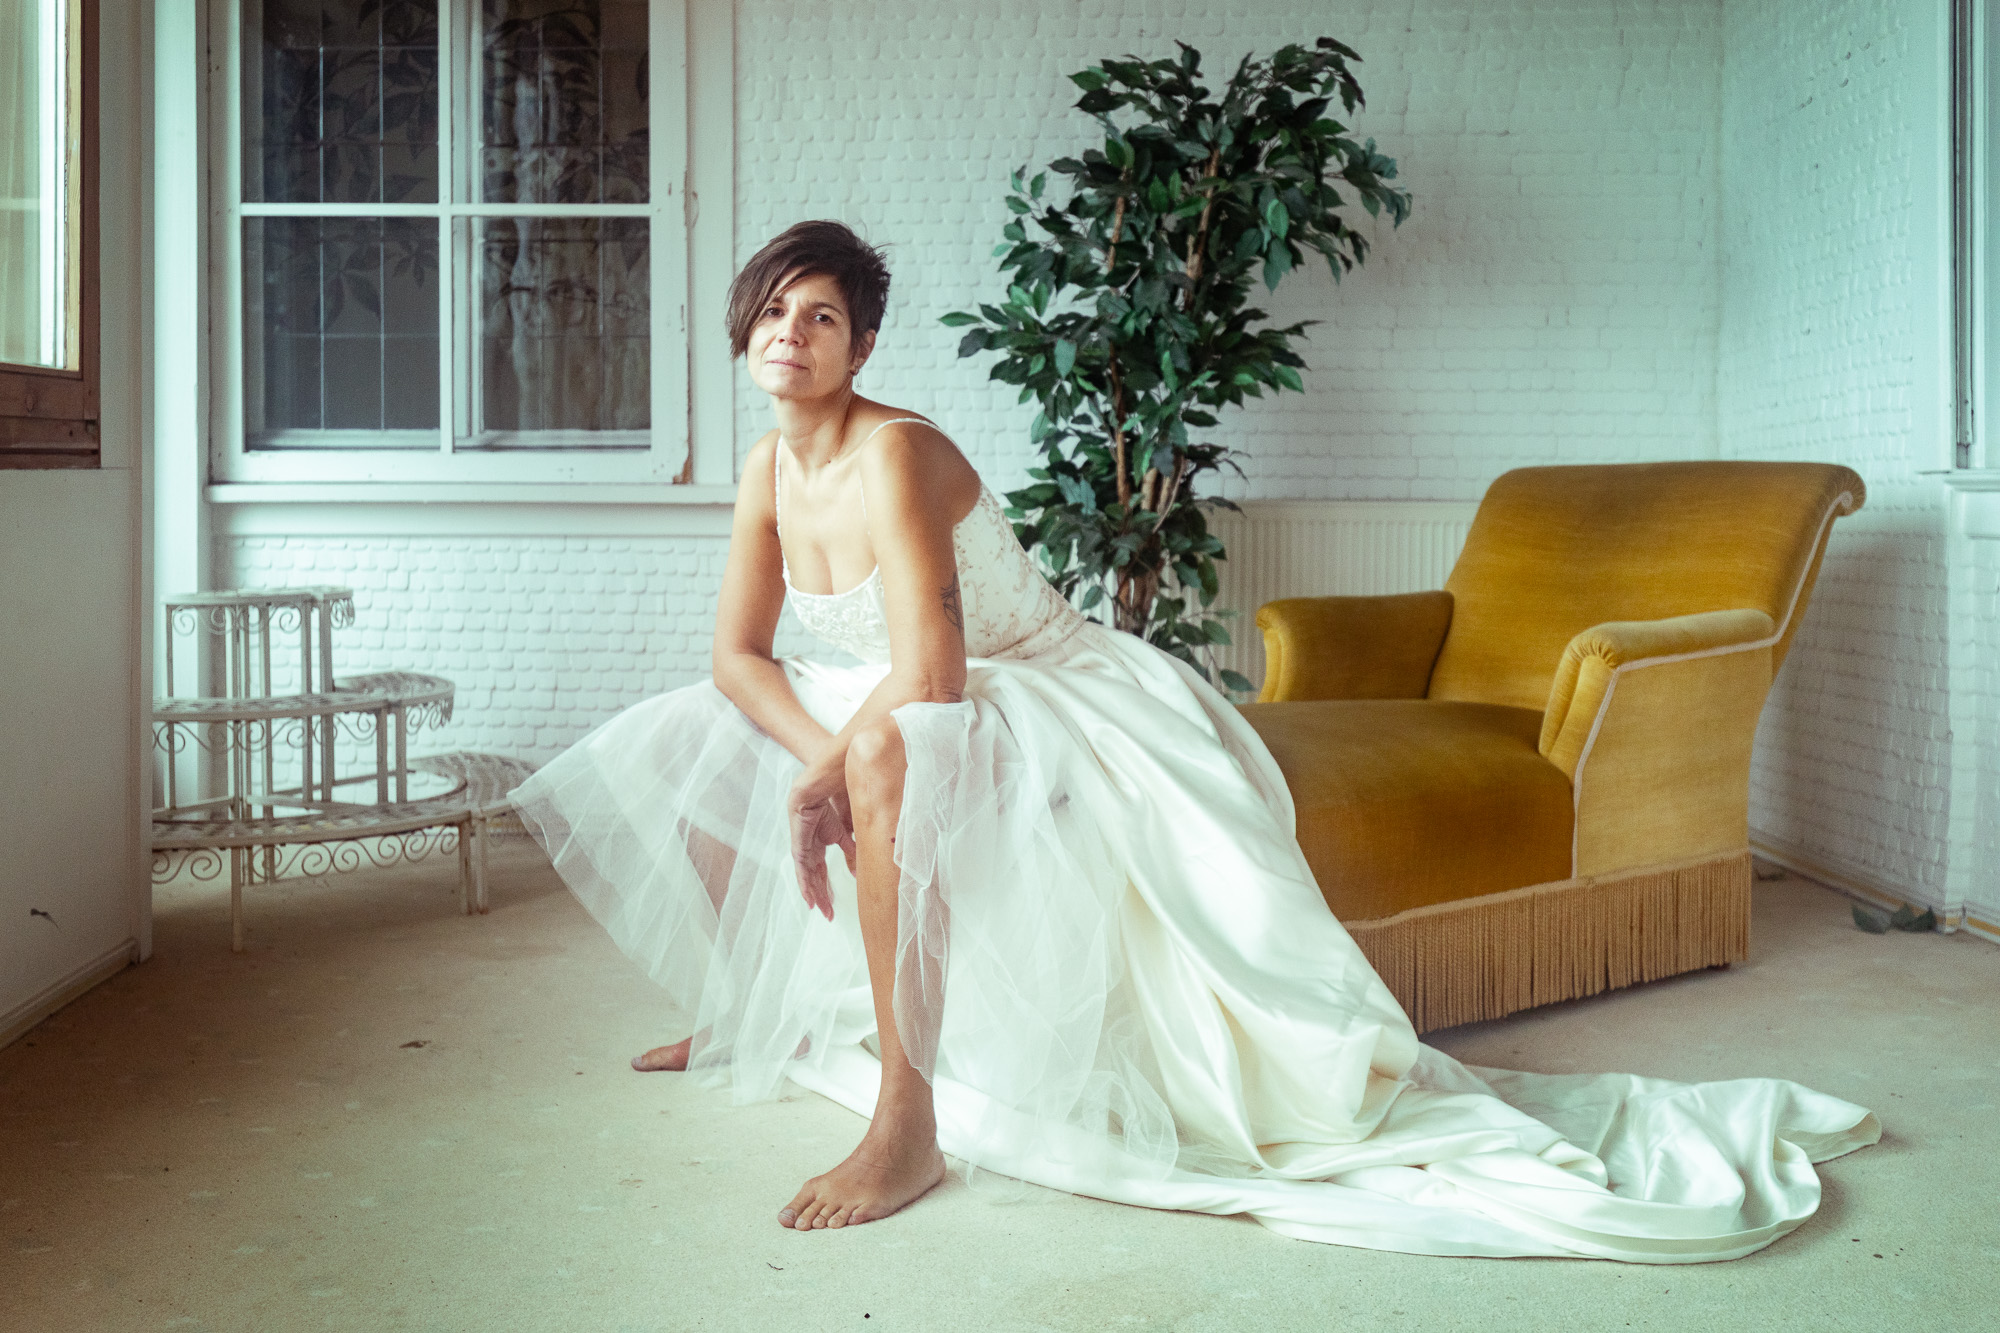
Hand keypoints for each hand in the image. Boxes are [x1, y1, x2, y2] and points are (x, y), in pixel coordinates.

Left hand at [787, 761, 855, 921]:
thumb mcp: (852, 824)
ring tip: (818, 908)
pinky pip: (800, 858)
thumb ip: (851, 847)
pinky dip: (804, 876)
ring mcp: (802, 832)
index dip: (825, 885)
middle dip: (819, 893)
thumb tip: (857, 871)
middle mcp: (809, 836)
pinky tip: (808, 892)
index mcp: (821, 834)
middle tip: (827, 913)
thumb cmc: (847, 787)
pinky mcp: (800, 827)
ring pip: (804, 868)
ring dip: (811, 890)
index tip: (830, 904)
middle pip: (812, 871)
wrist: (839, 766)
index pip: (820, 866)